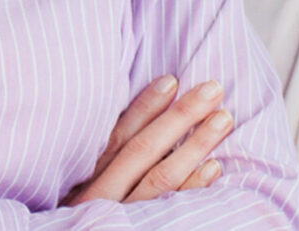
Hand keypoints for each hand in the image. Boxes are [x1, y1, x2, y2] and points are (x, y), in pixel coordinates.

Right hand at [62, 75, 233, 204]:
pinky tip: (214, 167)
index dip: (145, 107)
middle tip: (211, 89)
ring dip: (196, 146)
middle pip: (144, 151)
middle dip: (180, 117)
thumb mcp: (76, 189)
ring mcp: (127, 218)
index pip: (119, 137)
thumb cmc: (80, 219)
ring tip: (222, 120)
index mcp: (85, 179)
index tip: (172, 80)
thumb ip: (99, 161)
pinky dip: (195, 188)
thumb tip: (134, 121)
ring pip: (163, 179)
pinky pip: (173, 212)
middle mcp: (103, 198)